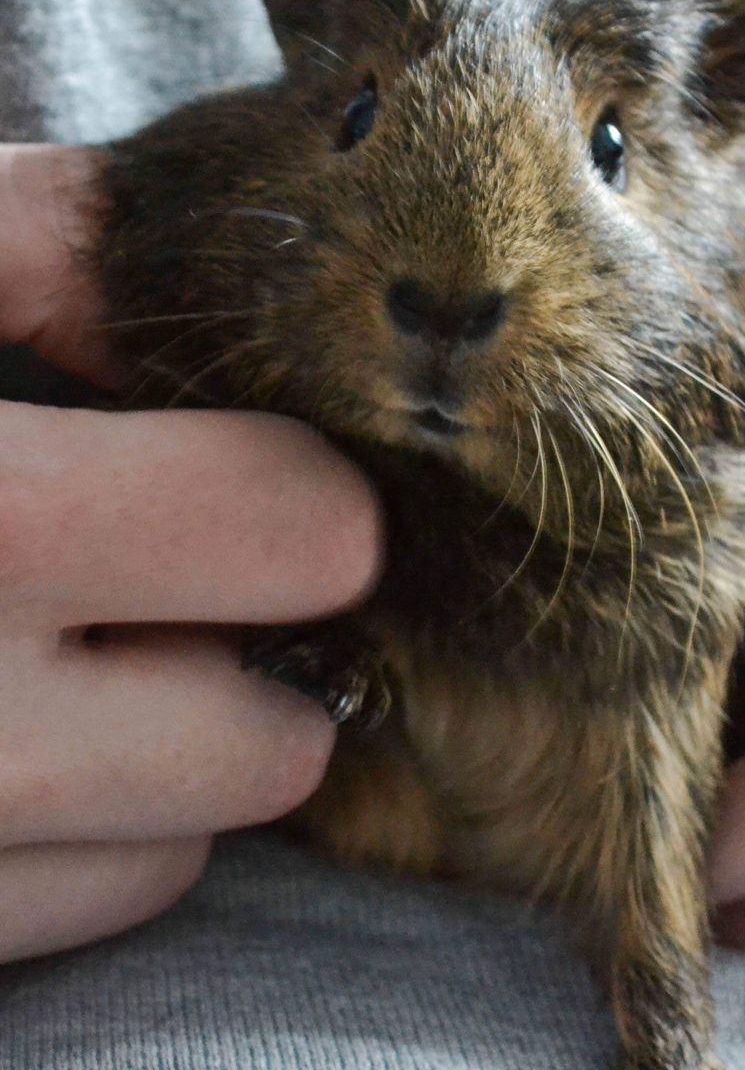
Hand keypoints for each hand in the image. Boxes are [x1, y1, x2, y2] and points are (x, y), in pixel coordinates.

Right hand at [0, 145, 379, 961]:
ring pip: (180, 843)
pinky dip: (72, 834)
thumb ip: (49, 242)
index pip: (290, 532)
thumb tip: (218, 291)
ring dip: (161, 752)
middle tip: (164, 571)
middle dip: (242, 654)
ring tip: (43, 650)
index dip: (293, 486)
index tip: (246, 459)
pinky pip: (77, 910)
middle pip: (269, 743)